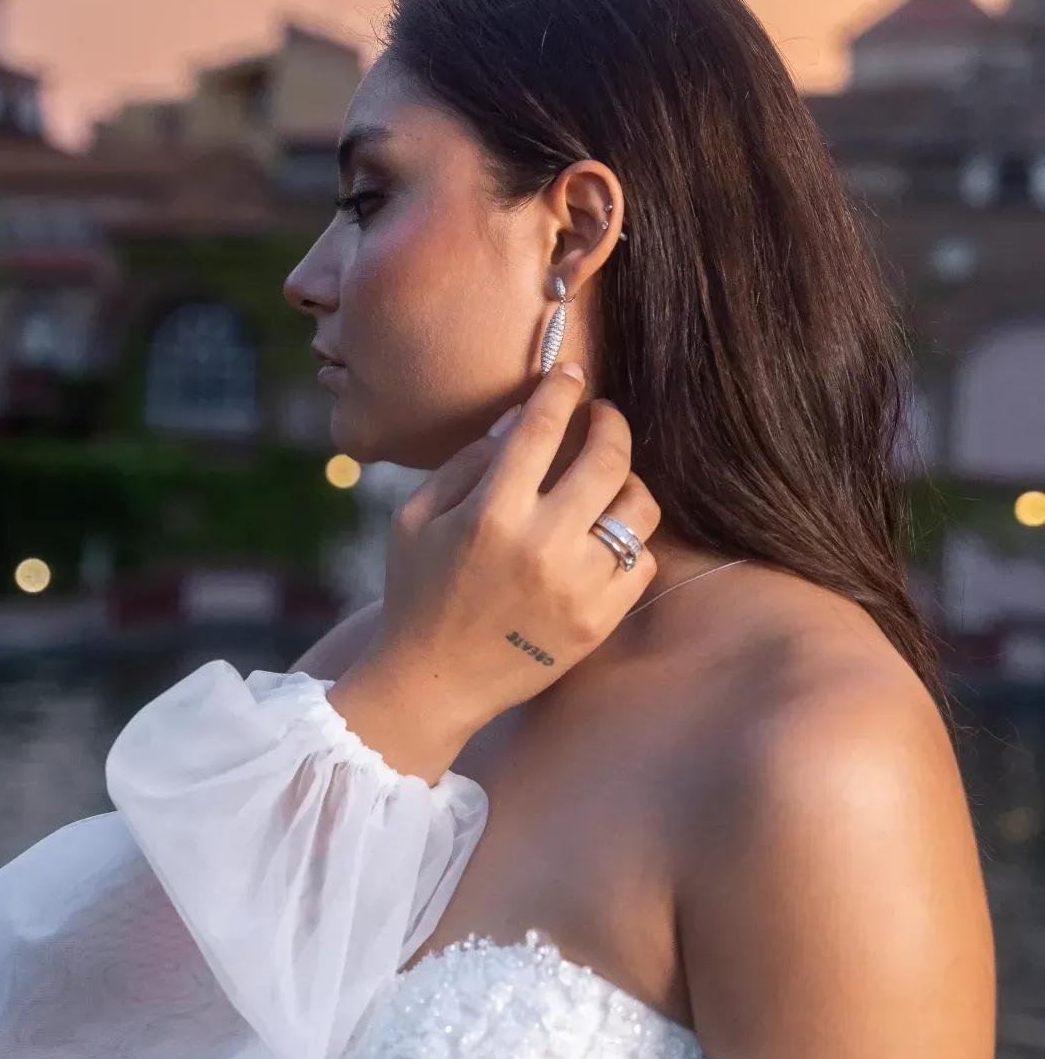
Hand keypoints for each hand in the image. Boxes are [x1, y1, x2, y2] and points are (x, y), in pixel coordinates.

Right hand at [328, 363, 659, 780]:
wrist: (434, 683)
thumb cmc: (418, 592)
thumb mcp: (416, 518)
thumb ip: (467, 463)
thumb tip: (519, 417)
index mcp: (491, 514)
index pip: (543, 427)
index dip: (562, 390)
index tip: (570, 375)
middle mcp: (541, 545)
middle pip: (607, 458)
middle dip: (610, 423)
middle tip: (603, 416)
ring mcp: (578, 586)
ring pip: (639, 509)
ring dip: (628, 483)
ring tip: (609, 481)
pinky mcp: (599, 621)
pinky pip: (642, 561)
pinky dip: (629, 542)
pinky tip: (604, 538)